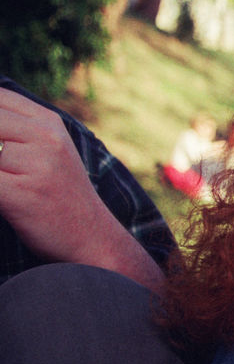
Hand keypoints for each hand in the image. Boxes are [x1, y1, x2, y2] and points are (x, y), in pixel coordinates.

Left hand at [0, 89, 162, 291]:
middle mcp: (45, 138)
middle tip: (3, 168)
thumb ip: (14, 132)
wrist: (93, 240)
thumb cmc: (59, 198)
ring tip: (7, 184)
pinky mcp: (23, 194)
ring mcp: (37, 165)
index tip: (1, 150)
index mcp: (48, 122)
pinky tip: (3, 199)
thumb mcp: (45, 153)